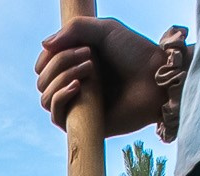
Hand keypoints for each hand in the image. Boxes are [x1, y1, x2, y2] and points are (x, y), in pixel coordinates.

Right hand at [36, 16, 165, 135]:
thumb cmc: (135, 53)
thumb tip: (44, 44)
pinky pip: (55, 116)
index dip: (49, 54)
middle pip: (42, 80)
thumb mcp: (105, 29)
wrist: (157, 80)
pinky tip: (77, 86)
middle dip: (59, 63)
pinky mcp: (83, 124)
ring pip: (45, 97)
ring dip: (61, 77)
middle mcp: (75, 85)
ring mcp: (78, 105)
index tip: (74, 44)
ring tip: (89, 68)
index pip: (44, 64)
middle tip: (89, 55)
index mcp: (76, 64)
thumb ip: (74, 29)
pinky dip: (60, 97)